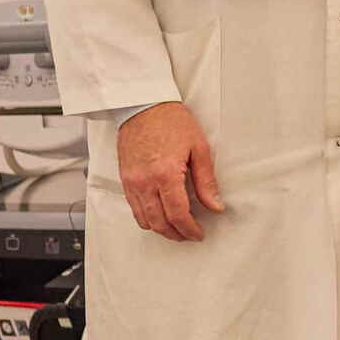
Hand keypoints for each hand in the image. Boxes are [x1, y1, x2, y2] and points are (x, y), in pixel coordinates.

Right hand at [118, 101, 224, 239]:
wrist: (143, 105)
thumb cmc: (171, 121)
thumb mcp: (199, 148)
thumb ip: (206, 181)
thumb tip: (215, 205)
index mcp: (165, 174)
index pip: (178, 214)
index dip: (190, 229)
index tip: (198, 233)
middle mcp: (144, 182)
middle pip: (159, 222)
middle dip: (176, 233)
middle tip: (189, 235)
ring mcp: (131, 182)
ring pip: (143, 219)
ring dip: (160, 228)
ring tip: (176, 228)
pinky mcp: (124, 179)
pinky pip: (133, 207)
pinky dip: (146, 217)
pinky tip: (159, 215)